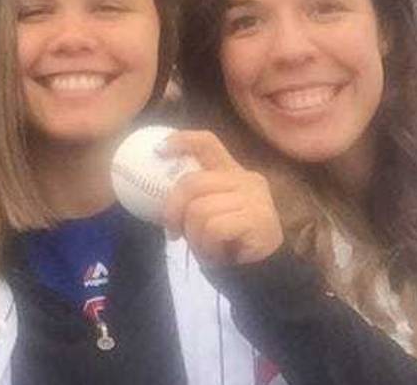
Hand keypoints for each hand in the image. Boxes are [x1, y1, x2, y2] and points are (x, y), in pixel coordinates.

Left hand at [161, 131, 282, 265]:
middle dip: (174, 210)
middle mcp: (246, 179)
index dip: (181, 141)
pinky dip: (207, 247)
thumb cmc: (228, 243)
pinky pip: (214, 229)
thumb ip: (192, 198)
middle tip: (173, 232)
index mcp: (231, 172)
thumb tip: (154, 190)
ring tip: (205, 249)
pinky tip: (218, 255)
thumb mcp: (207, 214)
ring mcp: (255, 197)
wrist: (262, 274)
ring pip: (200, 209)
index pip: (207, 142)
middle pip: (192, 183)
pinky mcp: (259, 218)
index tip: (158, 150)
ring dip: (194, 237)